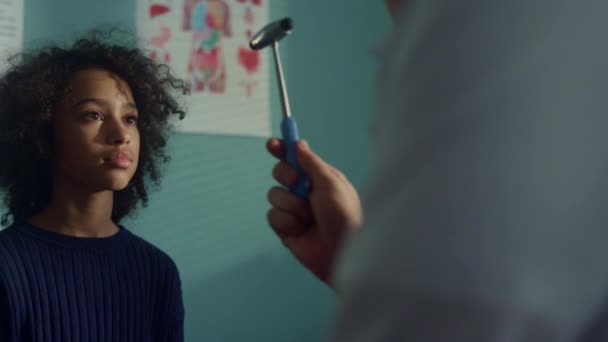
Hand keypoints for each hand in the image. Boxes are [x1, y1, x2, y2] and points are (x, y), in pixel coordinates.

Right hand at [266, 138, 362, 285]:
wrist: (343, 253)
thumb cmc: (344, 216)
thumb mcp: (331, 183)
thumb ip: (312, 162)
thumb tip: (299, 144)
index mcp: (319, 177)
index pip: (296, 158)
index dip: (282, 149)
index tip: (272, 144)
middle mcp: (306, 192)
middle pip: (280, 172)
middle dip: (286, 176)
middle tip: (299, 183)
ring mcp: (295, 210)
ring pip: (274, 195)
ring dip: (291, 205)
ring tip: (309, 218)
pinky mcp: (286, 229)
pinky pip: (272, 216)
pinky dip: (287, 222)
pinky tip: (301, 231)